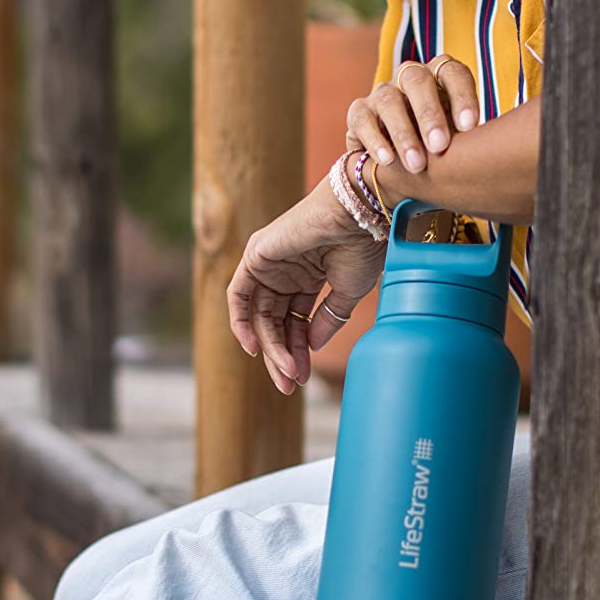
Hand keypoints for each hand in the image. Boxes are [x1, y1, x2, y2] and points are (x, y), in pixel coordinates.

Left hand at [226, 174, 387, 395]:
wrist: (360, 215)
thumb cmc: (362, 246)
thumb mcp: (346, 293)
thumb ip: (326, 321)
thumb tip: (310, 347)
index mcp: (309, 275)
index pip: (295, 321)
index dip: (298, 350)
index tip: (303, 377)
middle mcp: (286, 270)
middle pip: (275, 322)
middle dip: (282, 355)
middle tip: (290, 384)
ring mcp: (269, 264)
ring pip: (260, 315)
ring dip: (271, 347)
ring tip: (286, 372)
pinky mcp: (255, 256)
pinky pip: (238, 295)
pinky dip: (240, 322)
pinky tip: (254, 348)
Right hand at [348, 54, 479, 185]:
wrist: (397, 166)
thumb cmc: (437, 148)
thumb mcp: (458, 139)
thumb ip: (471, 135)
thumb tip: (497, 146)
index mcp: (440, 78)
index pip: (452, 72)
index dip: (462, 96)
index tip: (470, 127)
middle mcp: (410, 79)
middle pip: (417, 80)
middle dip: (429, 114)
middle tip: (440, 146)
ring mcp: (382, 94)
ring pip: (389, 100)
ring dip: (403, 133)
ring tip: (416, 165)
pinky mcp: (359, 112)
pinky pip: (363, 119)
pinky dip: (375, 140)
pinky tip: (387, 160)